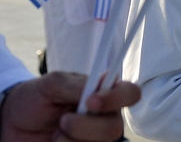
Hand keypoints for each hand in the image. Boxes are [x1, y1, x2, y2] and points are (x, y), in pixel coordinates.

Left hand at [0, 72, 140, 141]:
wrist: (10, 124)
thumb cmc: (34, 98)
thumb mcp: (51, 83)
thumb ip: (76, 84)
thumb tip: (98, 87)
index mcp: (104, 94)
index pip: (130, 94)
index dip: (117, 98)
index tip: (90, 102)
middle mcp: (104, 117)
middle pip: (115, 128)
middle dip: (86, 127)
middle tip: (63, 121)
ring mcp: (94, 138)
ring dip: (71, 140)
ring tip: (55, 133)